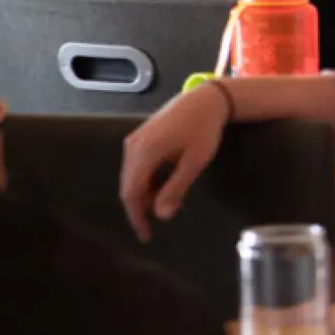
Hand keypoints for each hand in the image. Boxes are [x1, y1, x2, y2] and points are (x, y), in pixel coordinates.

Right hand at [118, 83, 231, 241]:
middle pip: (128, 186)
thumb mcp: (195, 161)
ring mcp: (135, 140)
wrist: (206, 99)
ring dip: (144, 193)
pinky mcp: (141, 136)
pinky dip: (146, 180)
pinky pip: (137, 165)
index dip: (136, 217)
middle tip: (153, 226)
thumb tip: (161, 216)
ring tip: (162, 205)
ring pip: (132, 176)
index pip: (131, 193)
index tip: (146, 235)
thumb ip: (177, 188)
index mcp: (144, 153)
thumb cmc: (204, 129)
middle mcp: (133, 146)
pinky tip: (161, 186)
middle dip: (139, 208)